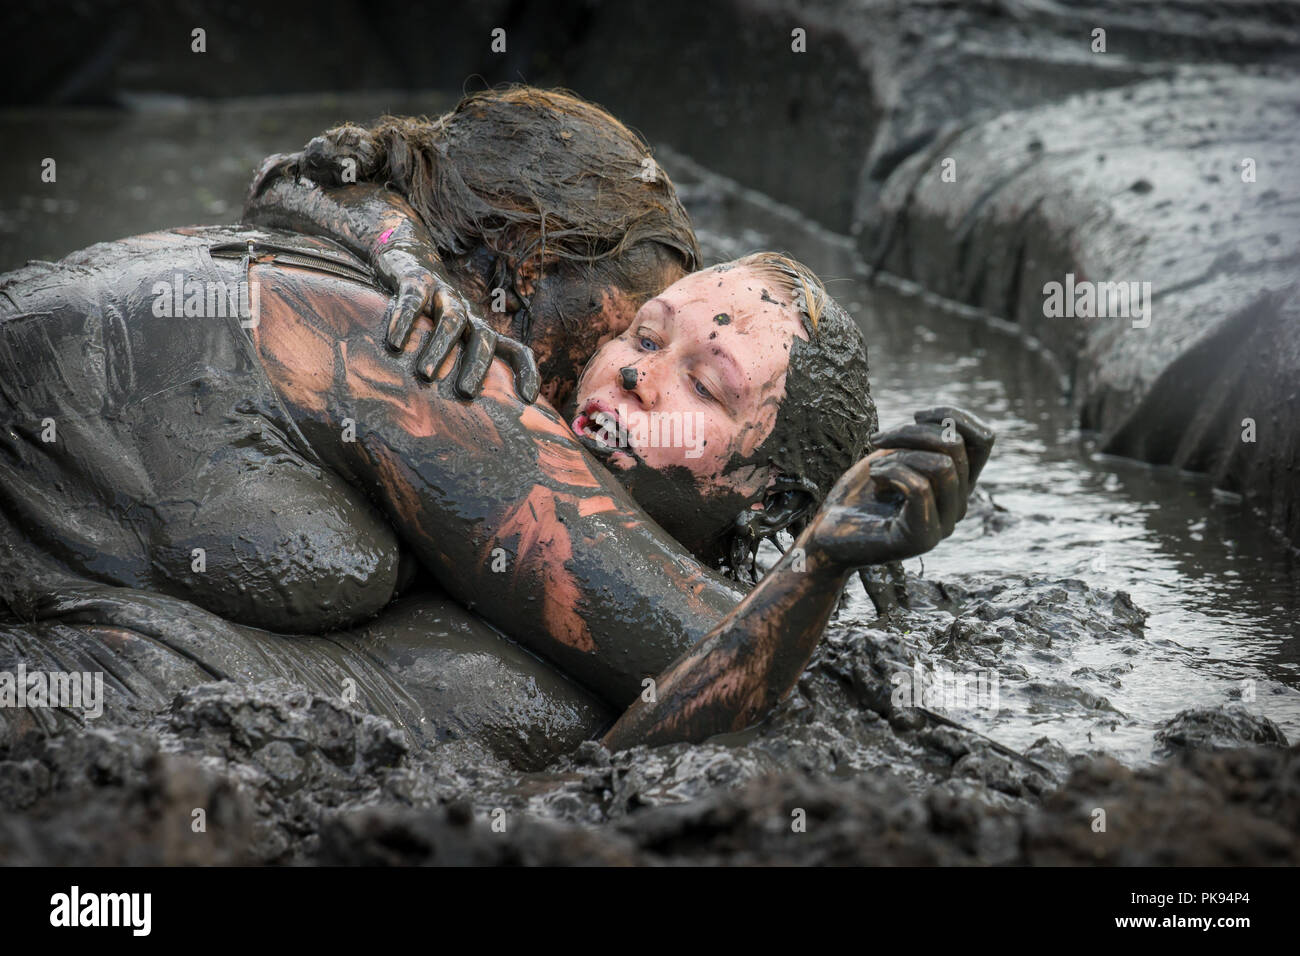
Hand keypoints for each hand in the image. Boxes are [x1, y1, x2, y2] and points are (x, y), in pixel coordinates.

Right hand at [374, 241, 539, 402]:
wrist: (407, 255)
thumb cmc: (427, 312)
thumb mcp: (448, 339)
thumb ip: (452, 368)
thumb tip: (451, 420)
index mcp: (479, 330)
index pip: (515, 350)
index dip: (527, 371)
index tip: (529, 399)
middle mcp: (467, 313)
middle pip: (484, 338)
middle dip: (478, 366)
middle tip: (467, 394)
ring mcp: (443, 294)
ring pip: (451, 320)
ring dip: (440, 348)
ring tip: (425, 375)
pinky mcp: (415, 280)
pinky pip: (413, 300)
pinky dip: (405, 321)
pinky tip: (396, 343)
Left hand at [809, 407, 994, 570]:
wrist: (829, 534)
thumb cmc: (858, 494)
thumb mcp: (894, 455)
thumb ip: (924, 440)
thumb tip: (946, 420)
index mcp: (957, 484)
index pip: (984, 441)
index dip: (956, 416)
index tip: (916, 414)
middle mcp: (958, 505)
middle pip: (956, 447)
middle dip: (912, 431)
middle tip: (877, 439)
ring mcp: (944, 525)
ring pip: (943, 466)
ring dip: (901, 454)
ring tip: (874, 467)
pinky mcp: (922, 539)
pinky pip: (921, 488)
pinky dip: (892, 472)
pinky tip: (875, 478)